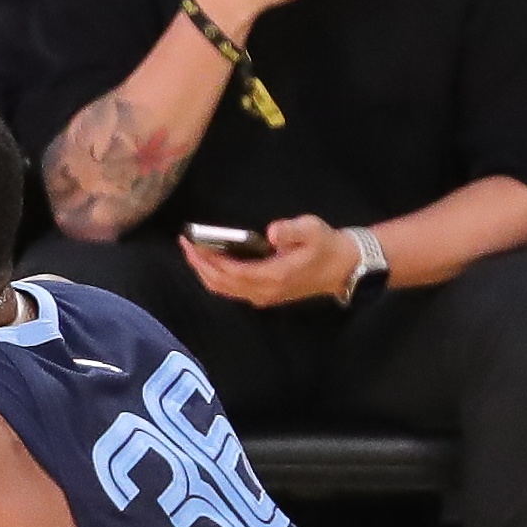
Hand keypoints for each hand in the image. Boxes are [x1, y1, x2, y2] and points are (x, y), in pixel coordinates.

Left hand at [179, 215, 357, 308]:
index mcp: (273, 276)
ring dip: (205, 272)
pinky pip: (231, 290)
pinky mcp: (264, 295)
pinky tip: (209, 262)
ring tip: (192, 251)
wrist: (342, 268)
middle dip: (199, 265)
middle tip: (184, 243)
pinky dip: (216, 277)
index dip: (208, 258)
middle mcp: (264, 291)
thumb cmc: (326, 245)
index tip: (192, 242)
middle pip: (221, 283)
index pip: (231, 271)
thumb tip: (270, 232)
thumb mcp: (313, 230)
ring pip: (224, 289)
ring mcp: (263, 297)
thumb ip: (292, 230)